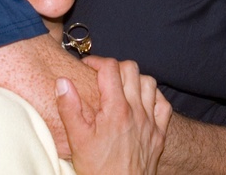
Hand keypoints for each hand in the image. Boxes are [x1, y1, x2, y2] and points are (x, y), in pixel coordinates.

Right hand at [57, 56, 171, 174]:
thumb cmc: (98, 170)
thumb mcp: (77, 139)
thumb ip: (69, 107)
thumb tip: (62, 82)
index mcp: (116, 110)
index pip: (110, 68)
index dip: (96, 61)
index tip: (86, 67)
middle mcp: (136, 111)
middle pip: (131, 69)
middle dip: (114, 66)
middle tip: (102, 76)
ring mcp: (151, 122)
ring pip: (149, 83)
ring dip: (134, 79)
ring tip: (120, 86)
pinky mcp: (159, 135)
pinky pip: (163, 105)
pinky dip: (153, 97)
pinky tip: (142, 102)